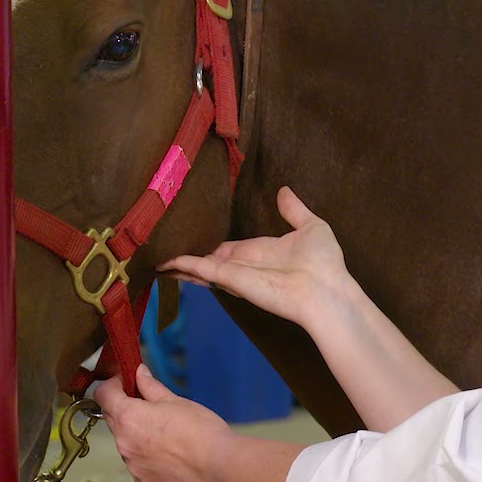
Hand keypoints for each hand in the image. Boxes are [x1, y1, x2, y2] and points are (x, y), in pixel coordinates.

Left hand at [93, 364, 231, 481]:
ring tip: (167, 435)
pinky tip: (171, 455)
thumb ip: (150, 387)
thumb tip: (138, 373)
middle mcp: (123, 444)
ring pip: (126, 443)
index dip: (113, 384)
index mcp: (128, 418)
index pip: (103, 394)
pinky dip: (148, 457)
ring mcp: (133, 466)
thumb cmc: (200, 430)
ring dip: (137, 435)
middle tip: (150, 406)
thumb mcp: (175, 400)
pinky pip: (139, 465)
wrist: (219, 467)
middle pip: (113, 419)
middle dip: (125, 409)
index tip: (126, 382)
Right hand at [156, 186, 357, 330]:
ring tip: (155, 258)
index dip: (210, 244)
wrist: (326, 290)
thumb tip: (284, 190)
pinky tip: (165, 261)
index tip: (193, 238)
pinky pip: (203, 269)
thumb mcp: (310, 226)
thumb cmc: (323, 262)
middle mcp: (246, 265)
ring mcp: (237, 274)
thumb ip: (293, 210)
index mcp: (262, 252)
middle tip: (164, 247)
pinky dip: (183, 264)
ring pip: (201, 267)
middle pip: (209, 260)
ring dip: (180, 262)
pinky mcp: (232, 279)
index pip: (229, 249)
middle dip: (188, 256)